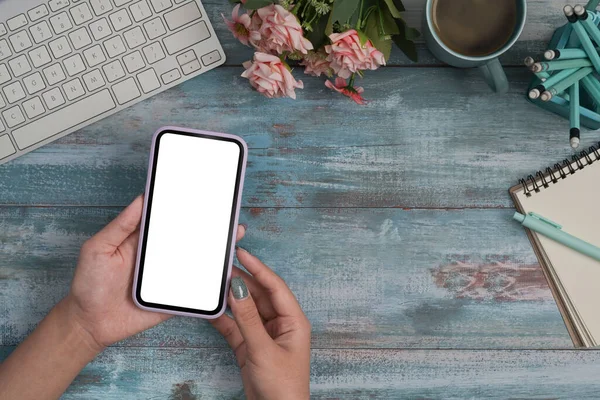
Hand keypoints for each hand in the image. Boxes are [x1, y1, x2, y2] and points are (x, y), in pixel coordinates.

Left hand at [64, 195, 246, 349]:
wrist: (89, 324)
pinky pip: (195, 288)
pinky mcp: (173, 297)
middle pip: (188, 238)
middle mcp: (159, 255)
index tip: (202, 194)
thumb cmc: (89, 284)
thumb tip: (141, 199)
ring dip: (216, 250)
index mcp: (143, 240)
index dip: (184, 207)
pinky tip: (226, 270)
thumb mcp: (98, 248)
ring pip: (197, 260)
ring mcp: (168, 276)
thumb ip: (120, 226)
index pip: (167, 219)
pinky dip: (211, 280)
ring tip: (234, 237)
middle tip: (229, 215)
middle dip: (209, 226)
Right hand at [211, 247, 310, 399]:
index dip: (258, 268)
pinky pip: (235, 326)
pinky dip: (224, 318)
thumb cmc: (283, 387)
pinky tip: (211, 310)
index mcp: (293, 321)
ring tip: (215, 283)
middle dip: (242, 281)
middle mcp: (280, 324)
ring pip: (246, 309)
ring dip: (232, 298)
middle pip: (259, 295)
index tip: (242, 253)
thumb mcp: (263, 349)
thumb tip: (238, 290)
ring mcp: (264, 335)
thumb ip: (248, 318)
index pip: (275, 286)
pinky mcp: (249, 347)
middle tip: (223, 266)